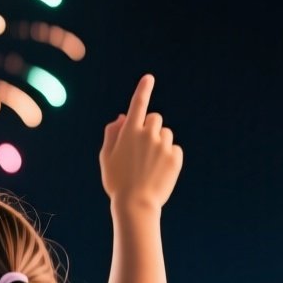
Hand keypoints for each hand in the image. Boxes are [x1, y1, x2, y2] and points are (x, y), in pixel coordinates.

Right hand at [99, 74, 181, 208]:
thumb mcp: (106, 157)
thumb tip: (123, 117)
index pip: (138, 104)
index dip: (143, 89)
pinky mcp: (175, 157)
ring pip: (166, 134)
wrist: (136, 204)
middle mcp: (148, 134)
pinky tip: (158, 171)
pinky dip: (168, 156)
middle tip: (142, 148)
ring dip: (159, 142)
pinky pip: (174, 149)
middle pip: (155, 118)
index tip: (149, 78)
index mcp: (129, 132)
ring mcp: (163, 145)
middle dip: (150, 128)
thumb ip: (112, 134)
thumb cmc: (117, 181)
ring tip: (150, 164)